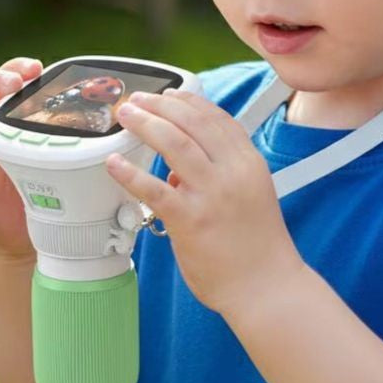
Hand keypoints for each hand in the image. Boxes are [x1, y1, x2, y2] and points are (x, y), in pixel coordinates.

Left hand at [105, 88, 304, 317]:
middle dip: (161, 104)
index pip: (216, 118)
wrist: (268, 288)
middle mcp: (232, 172)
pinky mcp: (191, 220)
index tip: (169, 94)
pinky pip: (154, 189)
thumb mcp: (250, 196)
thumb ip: (219, 176)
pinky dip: (131, 173)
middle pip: (192, 122)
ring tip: (126, 116)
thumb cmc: (258, 248)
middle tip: (138, 100)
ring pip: (174, 143)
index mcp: (249, 163)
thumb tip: (177, 172)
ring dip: (146, 124)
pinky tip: (115, 164)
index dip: (188, 101)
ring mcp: (212, 194)